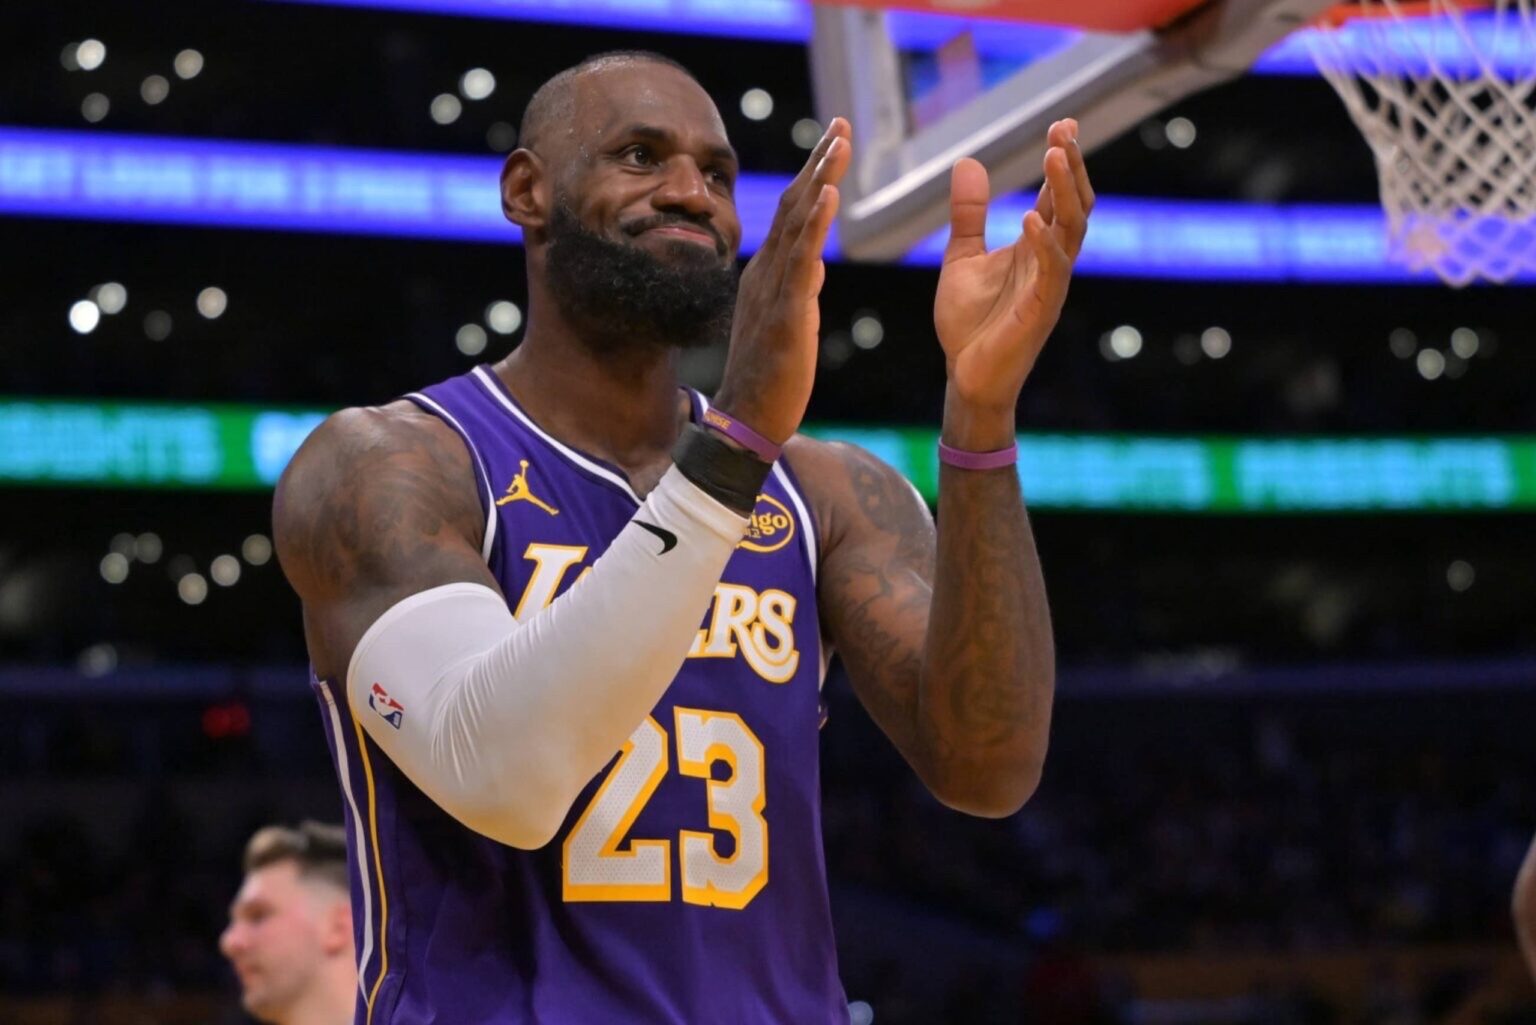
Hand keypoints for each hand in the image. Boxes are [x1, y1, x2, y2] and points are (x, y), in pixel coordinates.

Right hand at [713, 118, 851, 444]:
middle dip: (819, 161)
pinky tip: (829, 194)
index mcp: (768, 274)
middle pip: (794, 204)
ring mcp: (773, 289)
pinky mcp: (785, 312)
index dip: (813, 175)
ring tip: (841, 141)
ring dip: (820, 177)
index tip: (834, 141)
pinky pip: (801, 260)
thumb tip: (812, 264)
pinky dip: (815, 223)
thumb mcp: (787, 321)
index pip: (791, 214)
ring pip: (798, 222)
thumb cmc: (768, 378)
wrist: (745, 420)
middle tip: (842, 123)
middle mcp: (766, 272)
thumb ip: (798, 288)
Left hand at [934, 119, 1092, 416]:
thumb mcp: (961, 257)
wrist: (965, 376)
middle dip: (1071, 167)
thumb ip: (969, 214)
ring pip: (1072, 230)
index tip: (1062, 122)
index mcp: (1036, 247)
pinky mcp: (1040, 310)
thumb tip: (967, 161)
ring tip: (1055, 156)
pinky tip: (1031, 219)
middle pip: (1074, 204)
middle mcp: (1050, 261)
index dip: (1062, 160)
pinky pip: (1051, 272)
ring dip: (1064, 192)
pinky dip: (1044, 244)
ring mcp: (1050, 285)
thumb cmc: (969, 324)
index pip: (1056, 195)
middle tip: (1064, 130)